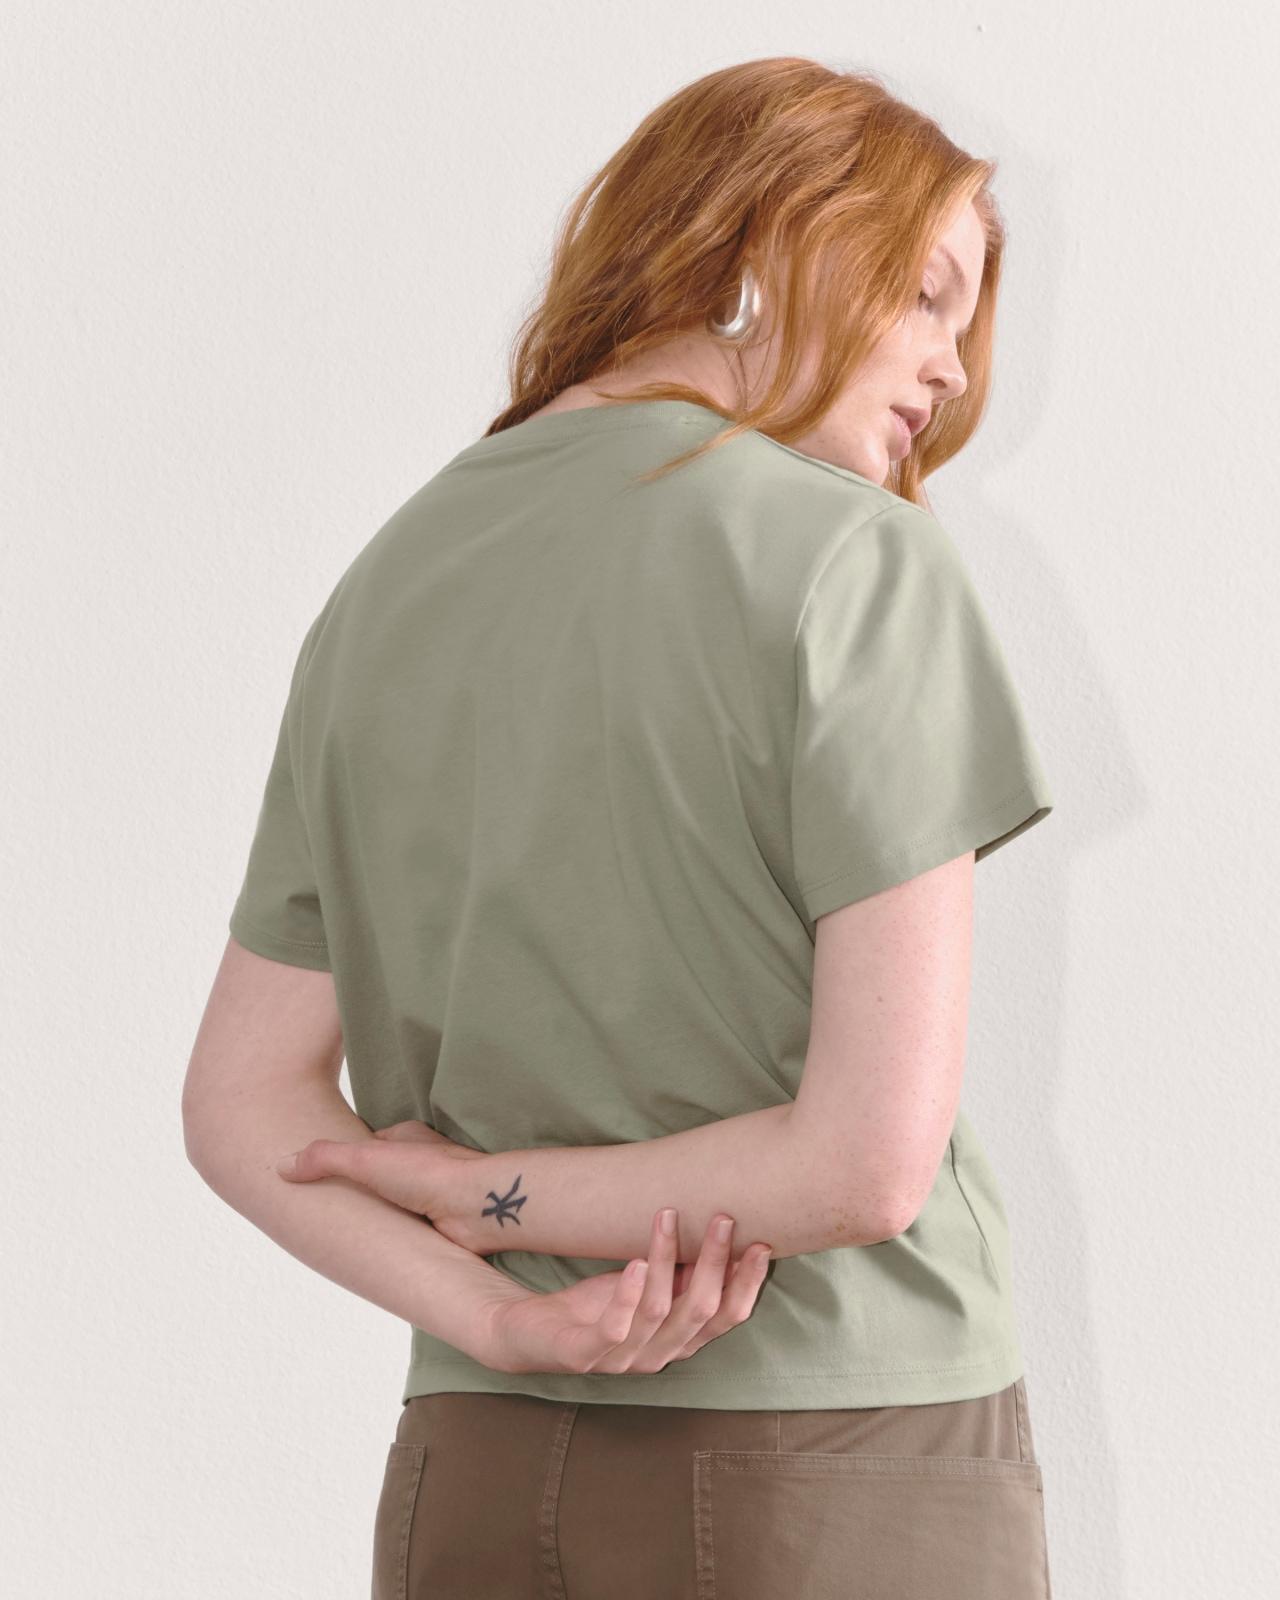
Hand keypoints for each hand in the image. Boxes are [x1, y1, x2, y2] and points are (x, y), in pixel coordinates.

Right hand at [276, 1119, 486, 1247]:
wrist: (479, 1208)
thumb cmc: (429, 1174)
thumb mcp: (365, 1158)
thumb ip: (324, 1158)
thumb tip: (282, 1166)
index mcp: (406, 1139)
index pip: (366, 1146)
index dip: (343, 1160)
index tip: (317, 1175)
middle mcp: (421, 1164)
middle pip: (380, 1179)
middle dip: (359, 1193)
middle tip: (326, 1211)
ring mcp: (431, 1196)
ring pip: (395, 1207)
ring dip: (378, 1219)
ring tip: (345, 1234)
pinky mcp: (439, 1225)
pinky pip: (409, 1231)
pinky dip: (396, 1238)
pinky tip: (379, 1248)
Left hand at [478, 1209, 771, 1375]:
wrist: (527, 1330)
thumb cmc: (595, 1306)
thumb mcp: (646, 1287)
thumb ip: (681, 1275)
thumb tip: (721, 1238)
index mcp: (677, 1341)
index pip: (725, 1317)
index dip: (746, 1284)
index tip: (761, 1245)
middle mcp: (656, 1356)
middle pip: (699, 1312)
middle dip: (715, 1264)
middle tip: (722, 1218)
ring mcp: (621, 1359)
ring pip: (658, 1311)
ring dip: (668, 1261)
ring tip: (668, 1216)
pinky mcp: (583, 1354)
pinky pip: (614, 1328)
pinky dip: (628, 1295)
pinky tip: (636, 1263)